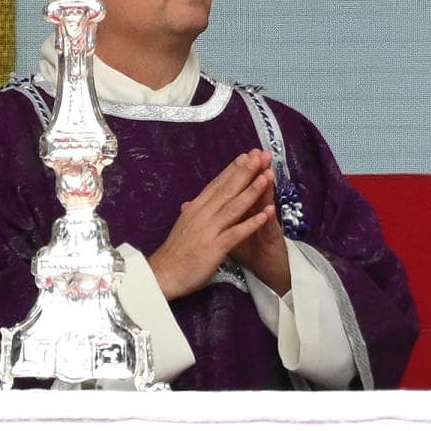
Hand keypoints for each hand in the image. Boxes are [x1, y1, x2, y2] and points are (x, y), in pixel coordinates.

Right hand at [147, 152, 275, 299]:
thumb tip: (191, 203)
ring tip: (268, 176)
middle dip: (246, 171)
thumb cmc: (175, 253)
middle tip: (262, 155)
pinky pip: (236, 232)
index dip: (233, 169)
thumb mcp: (184, 227)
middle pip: (227, 189)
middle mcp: (202, 214)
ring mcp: (209, 230)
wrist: (162, 275)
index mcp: (196, 208)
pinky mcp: (215, 247)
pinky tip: (266, 214)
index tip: (248, 155)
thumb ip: (192, 213)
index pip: (217, 184)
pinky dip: (252, 222)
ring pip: (234, 206)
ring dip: (252, 190)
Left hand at [226, 160, 293, 295]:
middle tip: (258, 152)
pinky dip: (267, 221)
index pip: (239, 189)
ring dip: (266, 189)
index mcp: (244, 212)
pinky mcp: (272, 244)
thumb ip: (217, 218)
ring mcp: (267, 228)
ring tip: (267, 172)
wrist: (269, 274)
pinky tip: (269, 209)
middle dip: (255, 172)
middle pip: (255, 191)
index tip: (240, 156)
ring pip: (265, 206)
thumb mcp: (229, 234)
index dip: (239, 173)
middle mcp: (258, 216)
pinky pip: (268, 232)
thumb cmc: (251, 254)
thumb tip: (194, 205)